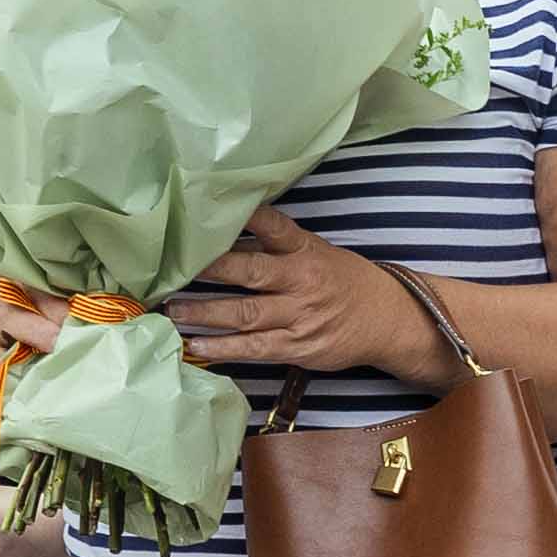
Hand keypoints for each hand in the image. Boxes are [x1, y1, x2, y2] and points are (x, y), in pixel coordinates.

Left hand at [168, 211, 444, 383]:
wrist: (386, 320)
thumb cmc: (342, 281)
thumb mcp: (317, 252)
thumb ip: (275, 247)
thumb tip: (224, 237)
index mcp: (304, 250)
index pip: (274, 227)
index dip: (245, 217)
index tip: (211, 208)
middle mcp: (299, 280)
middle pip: (249, 272)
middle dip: (208, 270)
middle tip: (171, 269)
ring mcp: (298, 316)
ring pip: (244, 314)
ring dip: (204, 313)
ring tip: (171, 311)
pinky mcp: (296, 346)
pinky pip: (254, 349)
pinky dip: (223, 348)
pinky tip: (196, 346)